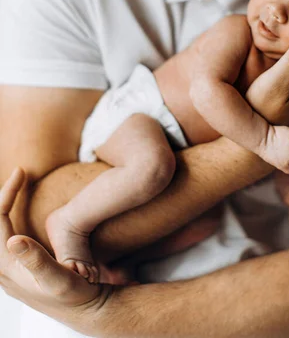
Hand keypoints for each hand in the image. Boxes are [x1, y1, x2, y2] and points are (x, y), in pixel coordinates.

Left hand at [0, 168, 110, 333]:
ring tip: (17, 186)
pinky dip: (11, 216)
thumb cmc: (76, 295)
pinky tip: (22, 209)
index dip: (7, 192)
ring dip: (5, 205)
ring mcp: (11, 267)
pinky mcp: (20, 267)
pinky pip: (7, 234)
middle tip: (19, 174)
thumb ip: (36, 260)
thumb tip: (14, 240)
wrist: (87, 310)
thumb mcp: (59, 279)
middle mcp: (4, 267)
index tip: (22, 171)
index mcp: (8, 265)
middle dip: (4, 195)